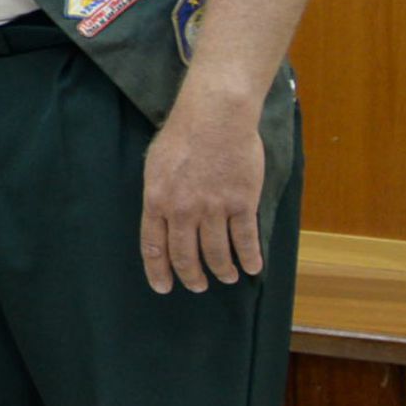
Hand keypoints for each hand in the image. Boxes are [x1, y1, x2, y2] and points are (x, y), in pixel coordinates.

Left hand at [140, 89, 266, 294]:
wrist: (215, 117)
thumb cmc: (182, 136)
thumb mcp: (155, 164)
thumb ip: (158, 193)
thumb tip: (159, 215)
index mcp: (157, 200)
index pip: (153, 246)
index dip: (158, 271)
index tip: (163, 287)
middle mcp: (183, 210)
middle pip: (185, 255)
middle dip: (191, 277)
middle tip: (197, 286)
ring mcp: (213, 208)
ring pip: (216, 253)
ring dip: (222, 270)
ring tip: (226, 277)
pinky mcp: (241, 203)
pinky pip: (246, 240)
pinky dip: (250, 258)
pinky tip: (252, 268)